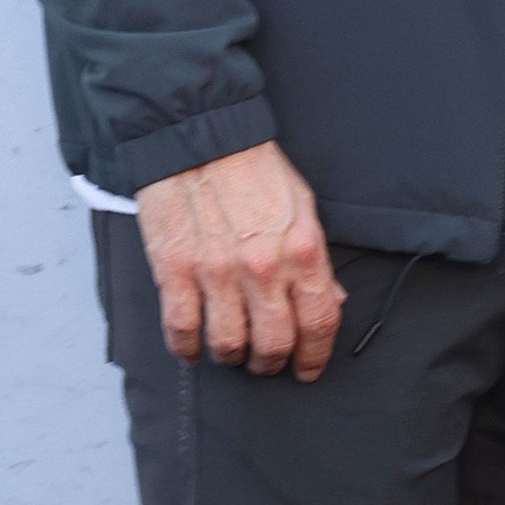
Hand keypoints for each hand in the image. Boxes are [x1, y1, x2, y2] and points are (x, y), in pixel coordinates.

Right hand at [135, 142, 344, 377]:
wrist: (198, 137)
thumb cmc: (252, 169)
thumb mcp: (302, 207)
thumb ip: (315, 260)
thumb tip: (330, 299)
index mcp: (302, 249)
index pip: (319, 321)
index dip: (314, 354)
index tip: (307, 367)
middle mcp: (262, 267)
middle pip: (275, 344)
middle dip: (272, 362)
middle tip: (265, 361)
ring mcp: (216, 272)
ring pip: (229, 345)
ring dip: (232, 356)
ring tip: (230, 350)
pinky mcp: (175, 270)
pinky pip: (182, 329)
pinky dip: (188, 347)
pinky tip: (192, 347)